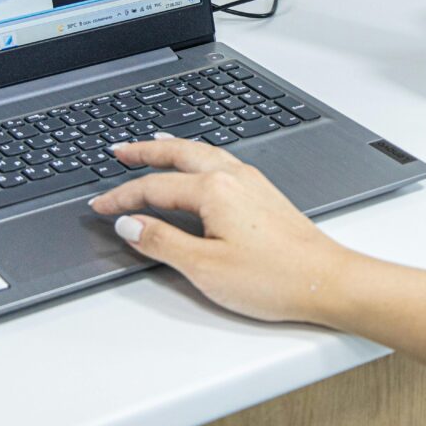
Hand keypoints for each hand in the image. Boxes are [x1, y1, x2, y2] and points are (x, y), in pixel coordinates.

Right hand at [89, 137, 350, 323]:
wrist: (327, 280)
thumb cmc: (273, 278)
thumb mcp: (205, 268)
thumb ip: (162, 242)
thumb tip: (130, 224)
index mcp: (214, 189)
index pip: (154, 187)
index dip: (122, 196)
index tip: (99, 205)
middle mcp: (233, 175)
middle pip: (178, 153)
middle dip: (145, 151)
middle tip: (119, 150)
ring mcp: (250, 180)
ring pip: (201, 152)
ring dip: (172, 147)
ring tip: (153, 146)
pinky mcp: (262, 191)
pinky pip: (219, 159)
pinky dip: (197, 156)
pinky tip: (197, 165)